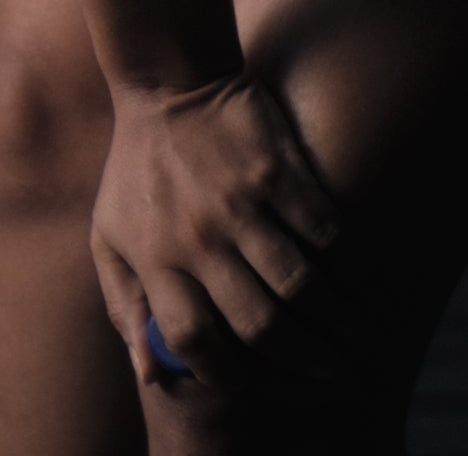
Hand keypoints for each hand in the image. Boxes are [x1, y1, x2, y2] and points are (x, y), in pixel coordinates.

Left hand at [90, 71, 342, 392]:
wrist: (165, 82)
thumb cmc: (135, 170)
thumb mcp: (106, 236)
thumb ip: (123, 306)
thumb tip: (151, 376)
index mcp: (154, 256)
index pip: (192, 339)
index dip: (227, 373)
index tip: (255, 384)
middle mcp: (196, 236)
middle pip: (259, 324)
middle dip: (303, 362)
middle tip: (334, 373)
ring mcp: (239, 204)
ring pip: (301, 287)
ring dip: (338, 324)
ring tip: (358, 340)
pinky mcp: (277, 172)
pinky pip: (325, 235)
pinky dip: (348, 269)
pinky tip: (361, 288)